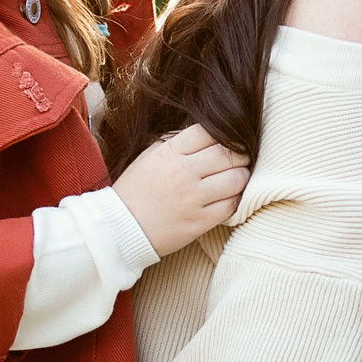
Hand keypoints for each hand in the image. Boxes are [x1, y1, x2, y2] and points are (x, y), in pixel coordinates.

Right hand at [112, 125, 250, 256]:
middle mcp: (183, 172)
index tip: (229, 141)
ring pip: (236, 179)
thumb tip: (205, 133)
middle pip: (228, 153)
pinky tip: (229, 198)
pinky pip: (231, 206)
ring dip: (242, 176)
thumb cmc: (134, 191)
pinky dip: (236, 200)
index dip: (225, 134)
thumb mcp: (149, 157)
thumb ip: (176, 142)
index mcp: (170, 153)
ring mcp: (192, 198)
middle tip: (240, 159)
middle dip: (240, 154)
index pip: (209, 132)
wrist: (119, 229)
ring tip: (237, 178)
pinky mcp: (199, 222)